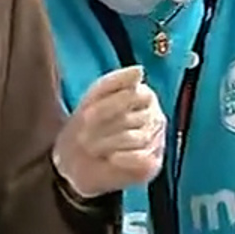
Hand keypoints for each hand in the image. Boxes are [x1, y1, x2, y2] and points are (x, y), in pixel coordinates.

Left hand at [53, 66, 164, 197]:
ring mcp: (157, 141)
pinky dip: (124, 158)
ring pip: (135, 138)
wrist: (78, 161)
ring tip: (91, 148)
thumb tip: (140, 70)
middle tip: (82, 137)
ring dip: (107, 144)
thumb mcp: (95, 97)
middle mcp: (155, 117)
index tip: (85, 116)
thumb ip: (115, 81)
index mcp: (145, 95)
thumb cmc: (89, 125)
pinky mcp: (153, 163)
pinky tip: (111, 158)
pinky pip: (142, 158)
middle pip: (132, 118)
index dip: (107, 106)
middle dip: (103, 128)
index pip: (133, 95)